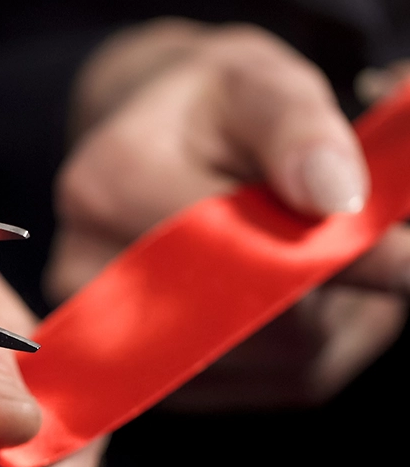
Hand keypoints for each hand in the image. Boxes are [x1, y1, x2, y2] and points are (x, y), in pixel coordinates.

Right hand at [49, 20, 409, 409]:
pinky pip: (279, 382)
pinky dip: (320, 340)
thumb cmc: (211, 110)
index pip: (227, 248)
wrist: (154, 150)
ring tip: (325, 250)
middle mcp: (88, 273)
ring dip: (337, 311)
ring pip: (280, 358)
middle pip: (257, 319)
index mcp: (105, 186)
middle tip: (365, 233)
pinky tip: (302, 290)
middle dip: (334, 281)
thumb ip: (299, 127)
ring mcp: (116, 340)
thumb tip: (334, 197)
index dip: (329, 255)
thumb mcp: (257, 83)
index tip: (403, 255)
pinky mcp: (160, 383)